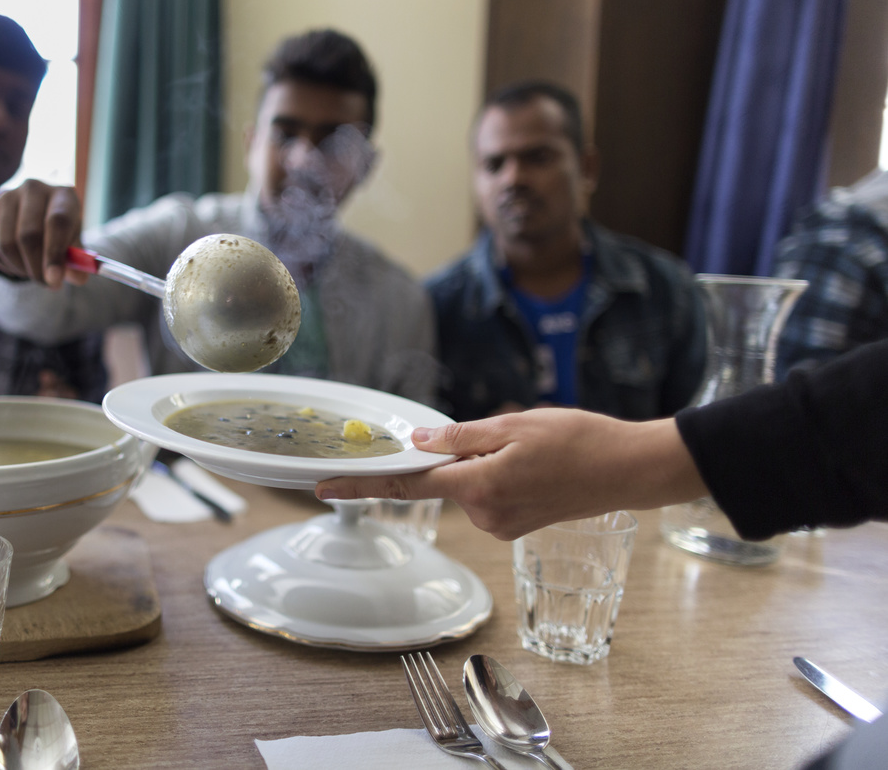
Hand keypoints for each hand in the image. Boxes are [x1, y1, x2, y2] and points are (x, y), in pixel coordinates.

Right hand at [0, 179, 87, 287]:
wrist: (36, 216)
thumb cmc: (61, 231)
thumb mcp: (74, 243)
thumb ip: (77, 261)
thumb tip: (78, 278)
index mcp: (63, 194)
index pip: (57, 222)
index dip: (54, 254)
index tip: (54, 280)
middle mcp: (33, 188)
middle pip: (28, 235)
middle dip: (36, 268)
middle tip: (46, 284)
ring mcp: (7, 197)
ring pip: (6, 245)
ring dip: (20, 268)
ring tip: (33, 272)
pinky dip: (4, 265)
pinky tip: (17, 264)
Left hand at [314, 408, 705, 539]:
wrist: (629, 471)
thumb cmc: (579, 441)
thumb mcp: (515, 425)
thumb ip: (460, 436)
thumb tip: (417, 441)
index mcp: (480, 486)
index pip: (407, 486)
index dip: (362, 484)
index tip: (322, 486)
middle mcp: (485, 514)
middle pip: (442, 480)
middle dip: (455, 454)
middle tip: (504, 435)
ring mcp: (500, 525)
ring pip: (466, 486)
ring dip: (481, 464)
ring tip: (530, 449)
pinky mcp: (513, 526)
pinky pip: (486, 495)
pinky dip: (495, 475)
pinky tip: (532, 465)